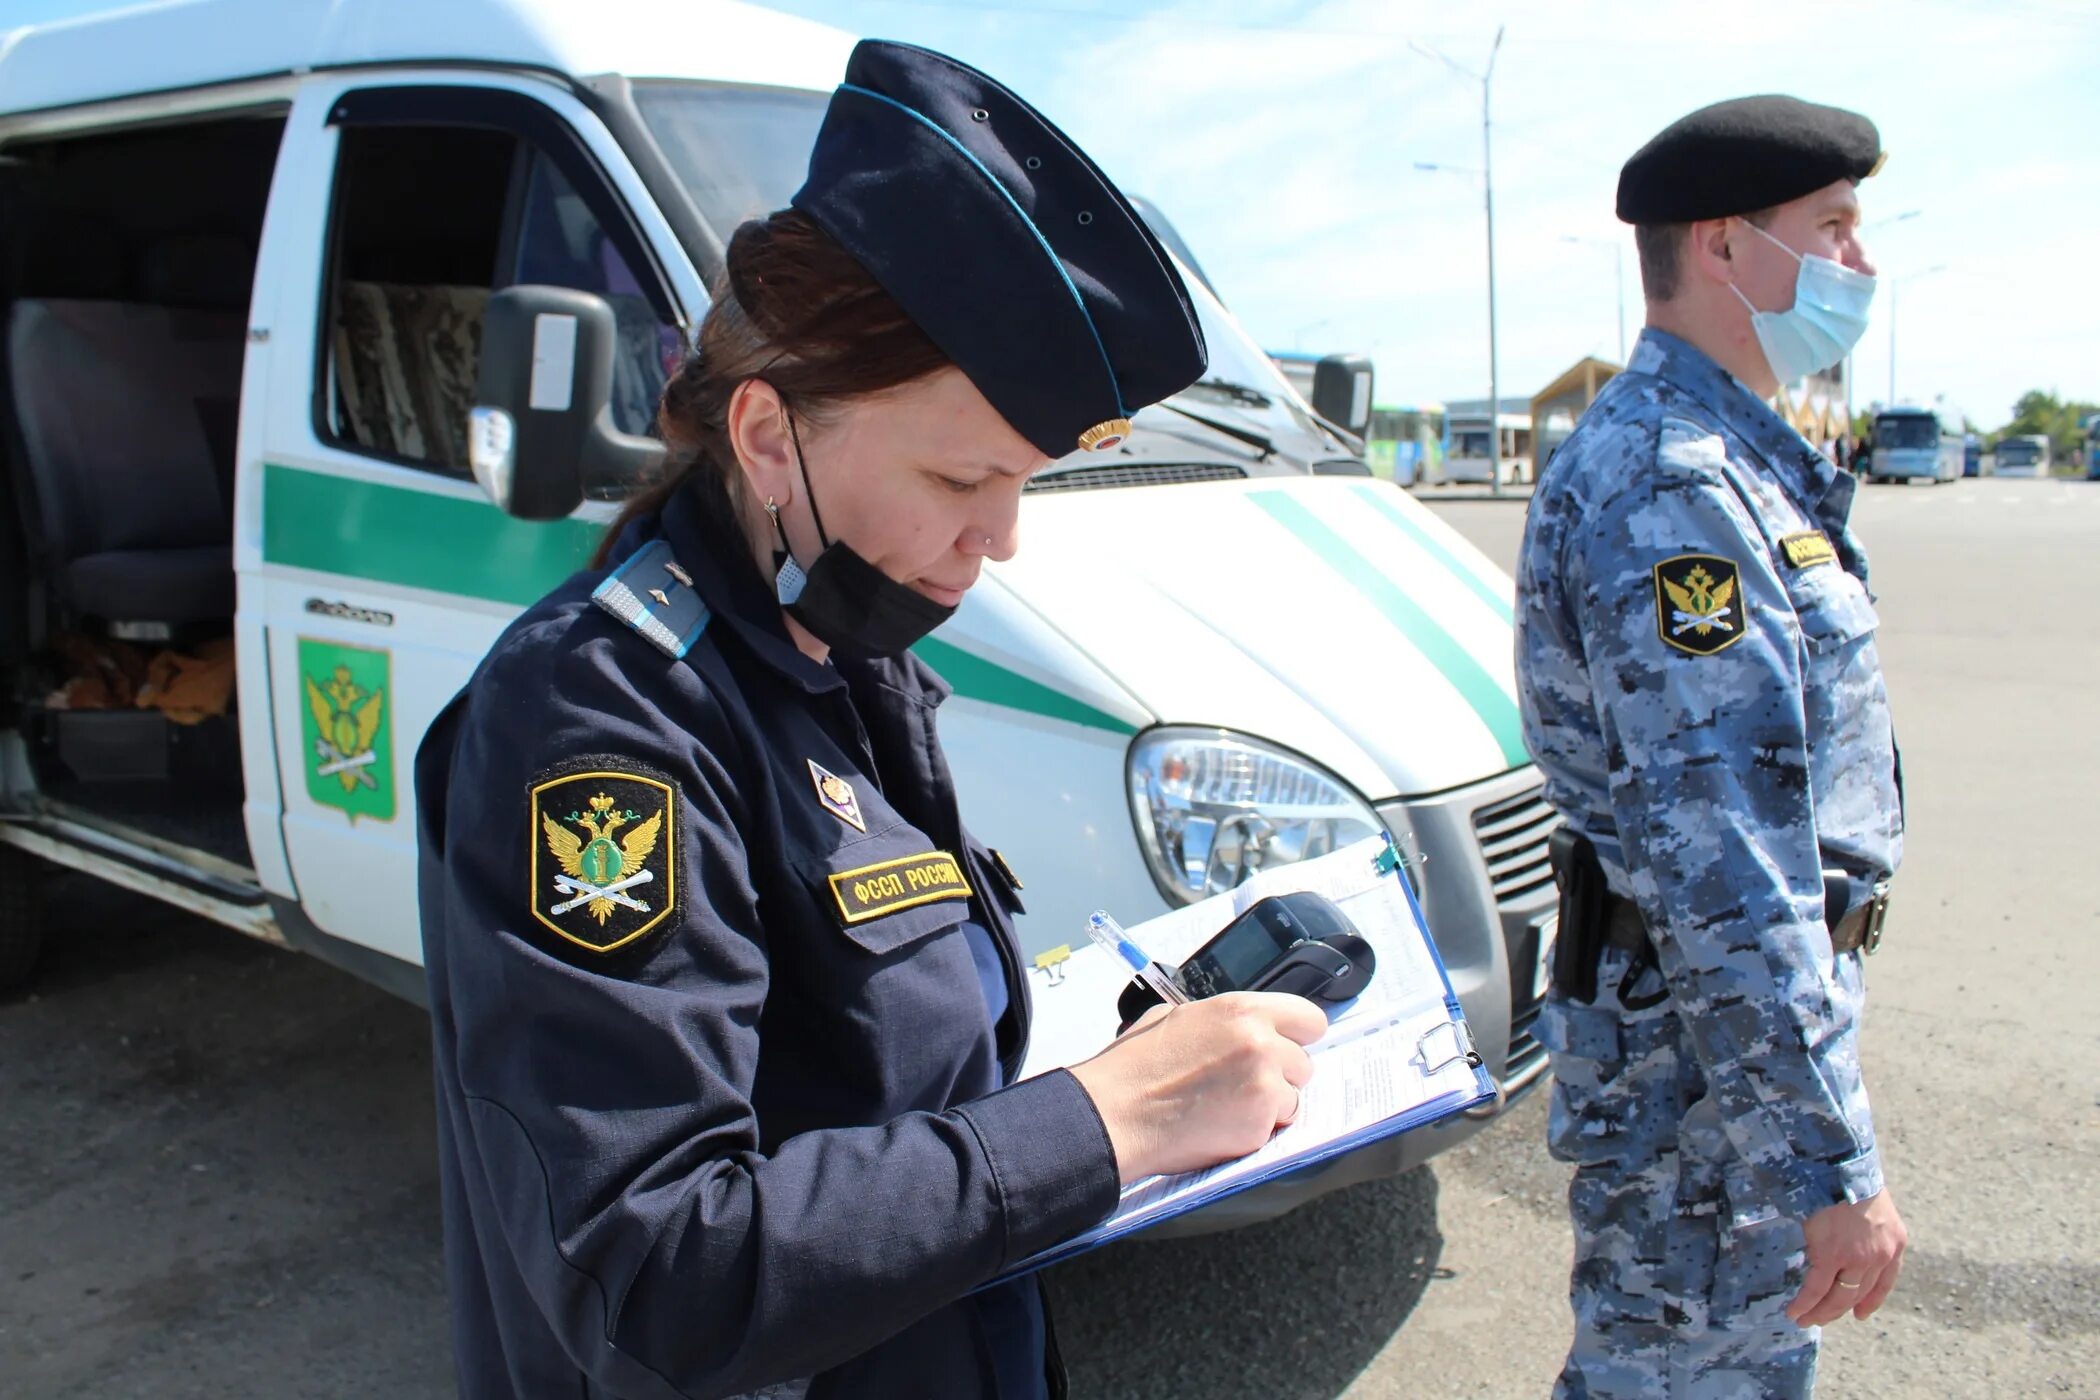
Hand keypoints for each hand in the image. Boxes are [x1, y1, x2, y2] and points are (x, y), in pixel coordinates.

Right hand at [1068, 992, 1326, 1183]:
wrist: (1113, 1114)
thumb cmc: (1133, 1069)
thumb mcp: (1174, 1019)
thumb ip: (1219, 1022)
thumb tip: (1239, 1028)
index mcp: (1240, 1010)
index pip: (1308, 1017)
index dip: (1297, 1036)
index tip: (1288, 1046)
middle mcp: (1260, 1042)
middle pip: (1303, 1062)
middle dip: (1281, 1075)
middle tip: (1243, 1085)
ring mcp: (1264, 1084)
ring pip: (1293, 1098)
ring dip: (1270, 1106)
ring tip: (1226, 1108)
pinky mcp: (1260, 1123)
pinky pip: (1277, 1128)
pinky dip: (1255, 1131)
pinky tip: (1220, 1126)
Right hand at [1787, 1188, 1907, 1326]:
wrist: (1839, 1165)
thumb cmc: (1850, 1178)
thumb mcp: (1873, 1204)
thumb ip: (1868, 1227)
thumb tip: (1849, 1234)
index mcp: (1895, 1243)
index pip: (1884, 1282)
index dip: (1871, 1301)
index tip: (1859, 1315)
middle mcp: (1880, 1256)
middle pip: (1858, 1293)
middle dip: (1838, 1310)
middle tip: (1821, 1319)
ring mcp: (1856, 1258)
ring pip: (1839, 1296)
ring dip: (1821, 1313)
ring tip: (1805, 1320)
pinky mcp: (1830, 1255)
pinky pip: (1816, 1288)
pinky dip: (1805, 1303)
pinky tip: (1796, 1311)